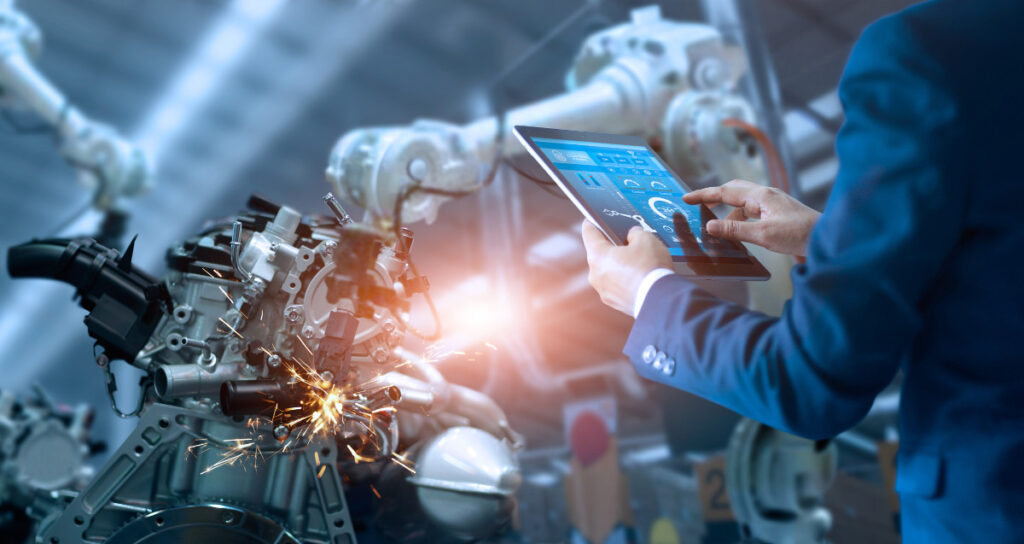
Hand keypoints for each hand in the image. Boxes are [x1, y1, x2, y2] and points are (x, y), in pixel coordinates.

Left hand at [581, 220, 671, 314]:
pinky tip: (639, 277)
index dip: (593, 222)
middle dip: (612, 246)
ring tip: (638, 262)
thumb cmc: (650, 269)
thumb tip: (633, 236)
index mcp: (598, 256)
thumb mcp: (646, 239)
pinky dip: (624, 280)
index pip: (589, 232)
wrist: (660, 300)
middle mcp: (595, 275)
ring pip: (608, 271)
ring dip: (618, 265)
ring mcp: (603, 291)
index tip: (594, 219)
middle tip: (628, 242)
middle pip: (599, 253)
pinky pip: (616, 285)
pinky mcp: (613, 302)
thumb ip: (635, 233)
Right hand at [683, 179, 820, 256]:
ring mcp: (773, 202)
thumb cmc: (800, 235)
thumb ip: (735, 230)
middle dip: (714, 197)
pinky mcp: (778, 212)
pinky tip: (739, 232)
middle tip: (698, 206)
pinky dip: (741, 219)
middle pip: (734, 190)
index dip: (704, 195)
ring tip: (717, 229)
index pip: (725, 191)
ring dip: (728, 213)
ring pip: (743, 202)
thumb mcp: (763, 235)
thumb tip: (710, 227)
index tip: (686, 197)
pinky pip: (753, 211)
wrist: (829, 238)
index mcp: (761, 195)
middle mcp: (766, 195)